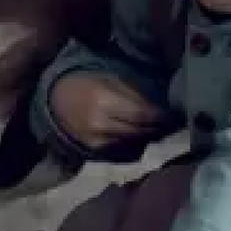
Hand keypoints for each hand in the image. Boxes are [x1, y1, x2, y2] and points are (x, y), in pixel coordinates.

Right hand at [50, 73, 167, 148]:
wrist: (55, 100)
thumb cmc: (85, 84)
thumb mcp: (109, 80)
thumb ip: (134, 95)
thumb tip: (161, 108)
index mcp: (105, 101)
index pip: (142, 113)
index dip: (161, 116)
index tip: (175, 115)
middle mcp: (101, 124)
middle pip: (140, 130)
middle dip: (158, 128)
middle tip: (174, 124)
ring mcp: (97, 140)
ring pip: (133, 142)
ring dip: (150, 137)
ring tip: (162, 131)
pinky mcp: (94, 150)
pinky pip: (122, 149)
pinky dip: (135, 143)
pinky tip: (143, 137)